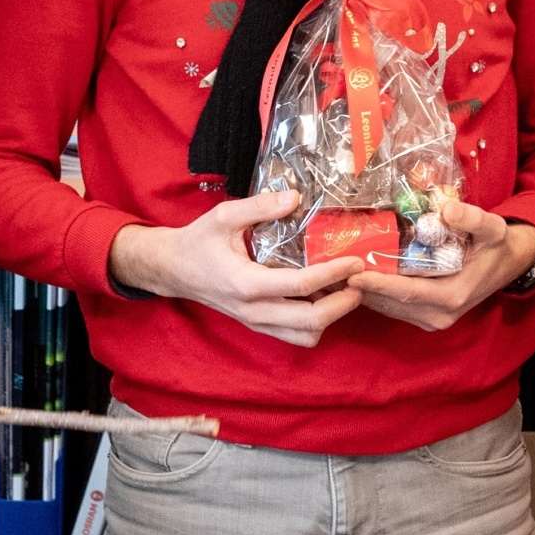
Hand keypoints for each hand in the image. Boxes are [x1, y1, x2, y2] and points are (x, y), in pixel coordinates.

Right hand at [108, 191, 365, 348]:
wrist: (173, 270)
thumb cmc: (198, 241)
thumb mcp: (224, 216)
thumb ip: (260, 207)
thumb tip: (295, 198)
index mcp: (246, 283)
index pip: (301, 285)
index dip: (333, 274)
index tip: (355, 261)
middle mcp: (254, 310)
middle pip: (311, 322)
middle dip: (343, 303)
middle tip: (360, 281)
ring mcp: (256, 322)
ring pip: (305, 336)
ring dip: (332, 317)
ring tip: (345, 290)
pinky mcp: (257, 325)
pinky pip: (294, 335)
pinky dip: (315, 322)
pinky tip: (322, 297)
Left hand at [345, 201, 534, 332]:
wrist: (510, 263)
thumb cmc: (497, 245)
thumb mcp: (492, 228)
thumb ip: (471, 218)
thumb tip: (447, 210)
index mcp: (452, 296)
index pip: (407, 292)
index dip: (378, 284)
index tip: (352, 273)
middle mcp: (440, 315)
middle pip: (392, 303)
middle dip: (362, 289)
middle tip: (332, 271)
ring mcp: (434, 319)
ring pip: (391, 308)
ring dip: (365, 293)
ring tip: (337, 274)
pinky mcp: (428, 316)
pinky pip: (396, 308)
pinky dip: (376, 295)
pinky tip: (357, 279)